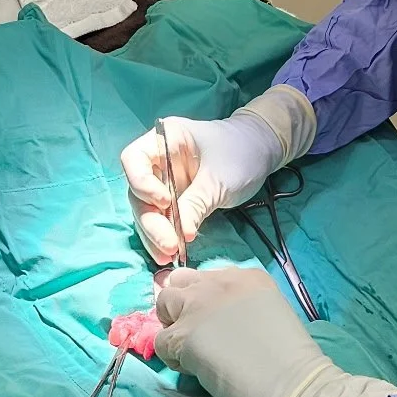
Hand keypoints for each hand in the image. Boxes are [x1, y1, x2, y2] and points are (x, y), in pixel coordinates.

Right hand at [119, 86, 316, 263]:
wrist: (262, 151)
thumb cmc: (241, 152)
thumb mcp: (219, 179)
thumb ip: (196, 204)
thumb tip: (180, 234)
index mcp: (165, 140)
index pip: (134, 160)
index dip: (141, 183)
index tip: (165, 203)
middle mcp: (158, 161)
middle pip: (139, 193)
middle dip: (151, 221)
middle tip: (169, 244)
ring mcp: (165, 182)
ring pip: (147, 211)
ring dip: (155, 235)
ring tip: (167, 256)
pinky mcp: (175, 202)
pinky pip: (163, 220)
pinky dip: (165, 236)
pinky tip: (169, 254)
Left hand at [154, 266, 396, 396]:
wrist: (299, 390)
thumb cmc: (294, 364)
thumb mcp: (270, 315)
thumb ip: (241, 310)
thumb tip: (216, 323)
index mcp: (248, 276)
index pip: (209, 277)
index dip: (206, 301)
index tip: (216, 325)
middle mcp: (221, 282)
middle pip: (181, 282)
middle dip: (182, 306)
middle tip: (196, 334)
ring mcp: (200, 306)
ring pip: (164, 303)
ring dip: (172, 325)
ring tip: (189, 350)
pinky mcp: (184, 335)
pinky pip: (160, 342)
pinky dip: (171, 357)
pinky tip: (194, 371)